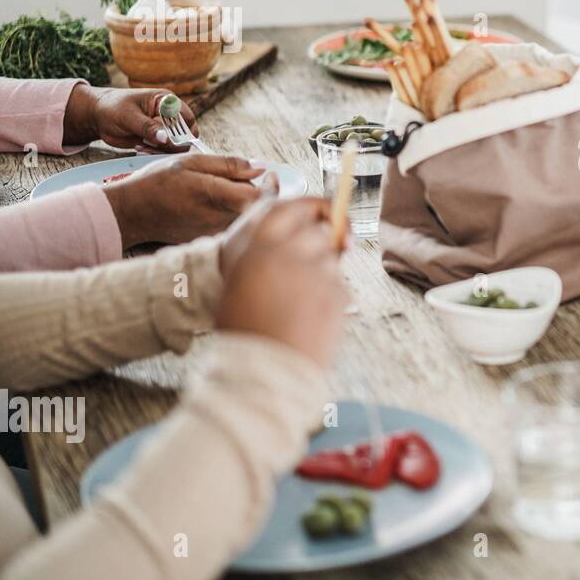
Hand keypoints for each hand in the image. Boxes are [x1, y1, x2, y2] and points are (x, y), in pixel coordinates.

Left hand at [64, 83, 196, 152]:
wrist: (97, 116)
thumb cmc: (112, 108)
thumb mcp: (128, 117)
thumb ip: (148, 128)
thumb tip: (166, 139)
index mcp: (166, 101)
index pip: (187, 118)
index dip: (185, 131)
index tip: (171, 141)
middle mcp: (169, 115)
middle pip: (185, 135)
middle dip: (171, 144)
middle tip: (153, 146)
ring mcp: (163, 128)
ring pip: (175, 145)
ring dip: (161, 150)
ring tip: (142, 146)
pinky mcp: (157, 139)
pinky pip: (164, 151)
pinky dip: (154, 152)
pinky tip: (139, 147)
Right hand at [101, 154, 267, 248]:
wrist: (131, 214)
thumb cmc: (156, 183)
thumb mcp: (190, 162)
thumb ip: (228, 164)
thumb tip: (259, 167)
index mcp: (214, 195)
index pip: (260, 198)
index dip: (272, 187)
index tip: (269, 175)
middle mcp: (218, 219)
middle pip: (256, 208)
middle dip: (256, 192)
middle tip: (239, 178)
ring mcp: (214, 234)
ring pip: (245, 218)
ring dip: (244, 204)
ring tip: (220, 191)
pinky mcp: (209, 242)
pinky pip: (231, 227)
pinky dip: (231, 215)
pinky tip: (212, 206)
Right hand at [215, 197, 344, 368]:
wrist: (263, 372)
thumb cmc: (248, 332)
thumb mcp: (240, 286)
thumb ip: (266, 257)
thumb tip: (296, 238)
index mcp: (258, 251)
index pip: (293, 208)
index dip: (315, 206)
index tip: (327, 213)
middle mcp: (286, 256)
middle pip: (321, 231)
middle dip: (326, 241)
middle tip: (322, 259)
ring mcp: (314, 274)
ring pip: (332, 259)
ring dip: (325, 272)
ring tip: (304, 303)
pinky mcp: (335, 295)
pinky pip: (340, 285)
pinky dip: (331, 297)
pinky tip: (312, 318)